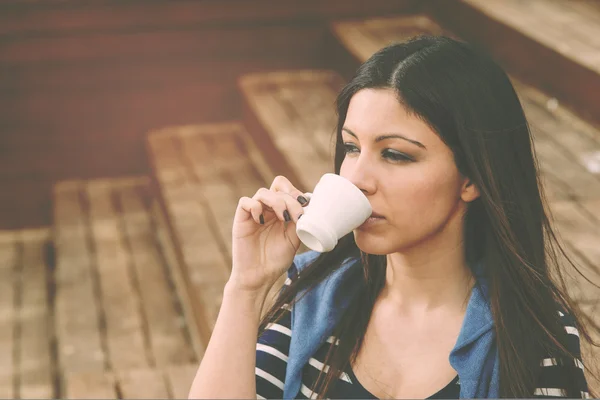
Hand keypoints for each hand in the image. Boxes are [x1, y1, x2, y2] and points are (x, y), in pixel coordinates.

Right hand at [229, 176, 309, 292]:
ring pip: (263, 192)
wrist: (259, 277)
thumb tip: (308, 207)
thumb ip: (299, 223)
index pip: (287, 189)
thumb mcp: (294, 240)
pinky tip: (261, 221)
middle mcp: (268, 209)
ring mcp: (254, 213)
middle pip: (277, 186)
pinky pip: (245, 202)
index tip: (306, 206)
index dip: (296, 192)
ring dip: (277, 201)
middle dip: (290, 197)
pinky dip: (255, 206)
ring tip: (284, 218)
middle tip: (296, 215)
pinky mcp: (241, 219)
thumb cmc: (275, 260)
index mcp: (281, 211)